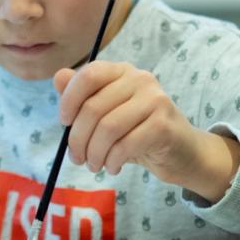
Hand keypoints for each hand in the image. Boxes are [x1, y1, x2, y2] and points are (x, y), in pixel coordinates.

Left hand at [53, 61, 238, 197]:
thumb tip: (58, 77)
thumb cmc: (137, 132)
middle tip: (77, 159)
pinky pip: (125, 144)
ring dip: (94, 154)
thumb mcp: (106, 114)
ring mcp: (155, 100)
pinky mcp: (164, 125)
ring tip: (94, 165)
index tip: (64, 123)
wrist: (181, 152)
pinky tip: (112, 167)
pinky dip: (112, 161)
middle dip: (78, 139)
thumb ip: (82, 96)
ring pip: (108, 128)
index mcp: (122, 71)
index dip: (69, 99)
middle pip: (93, 107)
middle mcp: (140, 79)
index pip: (89, 74)